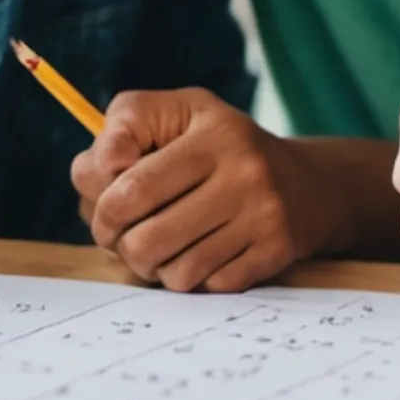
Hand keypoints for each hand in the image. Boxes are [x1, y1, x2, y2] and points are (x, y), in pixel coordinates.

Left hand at [68, 88, 330, 292]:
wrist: (305, 184)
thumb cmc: (218, 145)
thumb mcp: (175, 113)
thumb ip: (124, 127)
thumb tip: (94, 173)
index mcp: (212, 133)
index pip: (131, 189)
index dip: (101, 210)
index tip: (104, 211)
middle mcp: (244, 173)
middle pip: (147, 241)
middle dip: (122, 246)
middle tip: (125, 237)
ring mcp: (263, 216)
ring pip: (176, 273)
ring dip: (156, 267)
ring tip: (162, 246)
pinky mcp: (274, 253)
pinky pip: (208, 286)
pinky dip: (194, 277)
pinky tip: (199, 253)